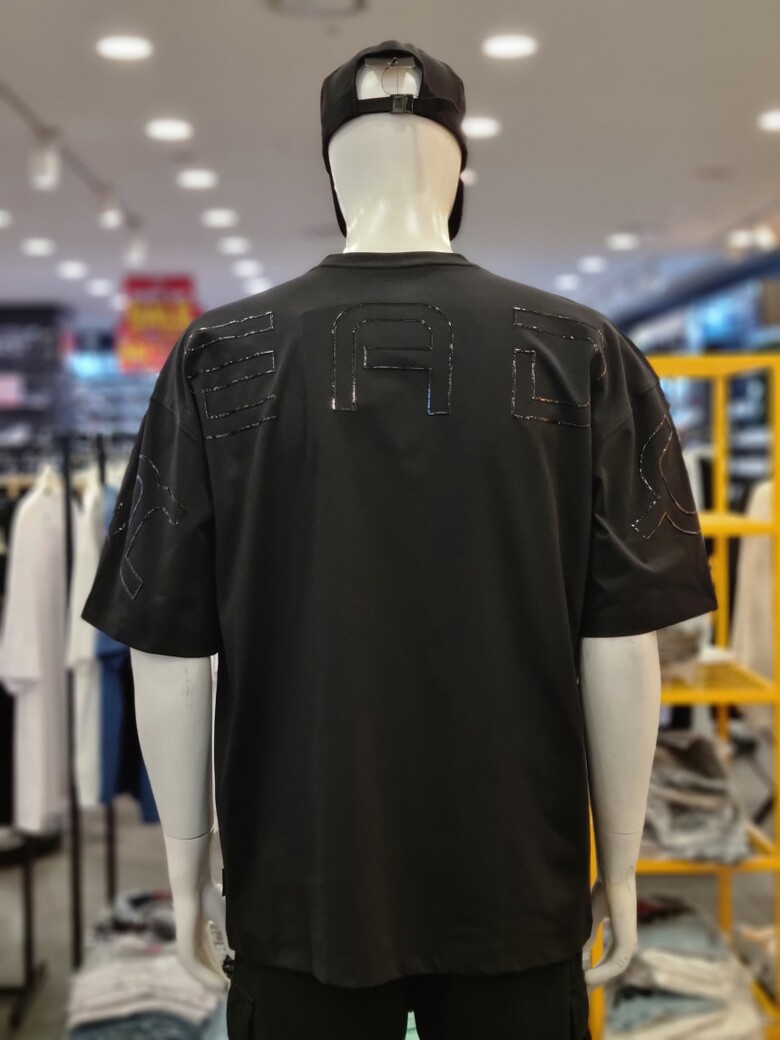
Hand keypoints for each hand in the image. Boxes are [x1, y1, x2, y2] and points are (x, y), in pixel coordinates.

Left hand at [163, 829, 232, 995]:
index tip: (230, 977)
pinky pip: (195, 967)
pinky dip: (206, 977)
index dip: (218, 966)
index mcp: (198, 930)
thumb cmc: (207, 893)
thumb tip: (238, 956)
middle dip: (215, 978)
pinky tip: (218, 985)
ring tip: (224, 992)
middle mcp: (191, 939)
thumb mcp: (225, 919)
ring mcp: (185, 944)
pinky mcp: (183, 946)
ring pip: (198, 969)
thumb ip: (230, 937)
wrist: (193, 883)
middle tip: (228, 991)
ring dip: (211, 981)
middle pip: (203, 964)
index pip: (207, 953)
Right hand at [583, 873, 637, 988]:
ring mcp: (628, 941)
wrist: (615, 874)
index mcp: (621, 934)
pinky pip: (616, 963)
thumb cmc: (605, 889)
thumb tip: (582, 951)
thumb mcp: (593, 915)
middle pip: (613, 967)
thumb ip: (589, 932)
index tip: (582, 975)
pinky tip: (587, 976)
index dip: (597, 969)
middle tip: (582, 987)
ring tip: (582, 984)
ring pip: (615, 968)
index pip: (611, 958)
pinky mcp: (626, 939)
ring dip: (599, 978)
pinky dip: (602, 972)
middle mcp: (627, 940)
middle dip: (598, 978)